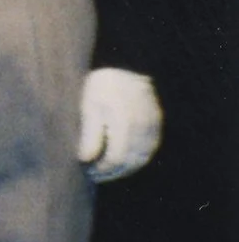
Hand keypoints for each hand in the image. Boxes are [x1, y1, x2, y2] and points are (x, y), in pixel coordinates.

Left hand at [78, 67, 161, 181]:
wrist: (124, 65)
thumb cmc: (100, 85)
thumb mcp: (88, 105)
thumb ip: (89, 133)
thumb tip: (85, 159)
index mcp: (125, 120)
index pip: (116, 157)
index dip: (101, 170)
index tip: (86, 172)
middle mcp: (144, 124)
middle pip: (130, 162)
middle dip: (111, 172)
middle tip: (92, 175)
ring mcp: (153, 124)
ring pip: (142, 158)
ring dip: (123, 169)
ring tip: (103, 170)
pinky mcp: (157, 123)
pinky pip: (149, 149)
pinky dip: (135, 159)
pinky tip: (119, 160)